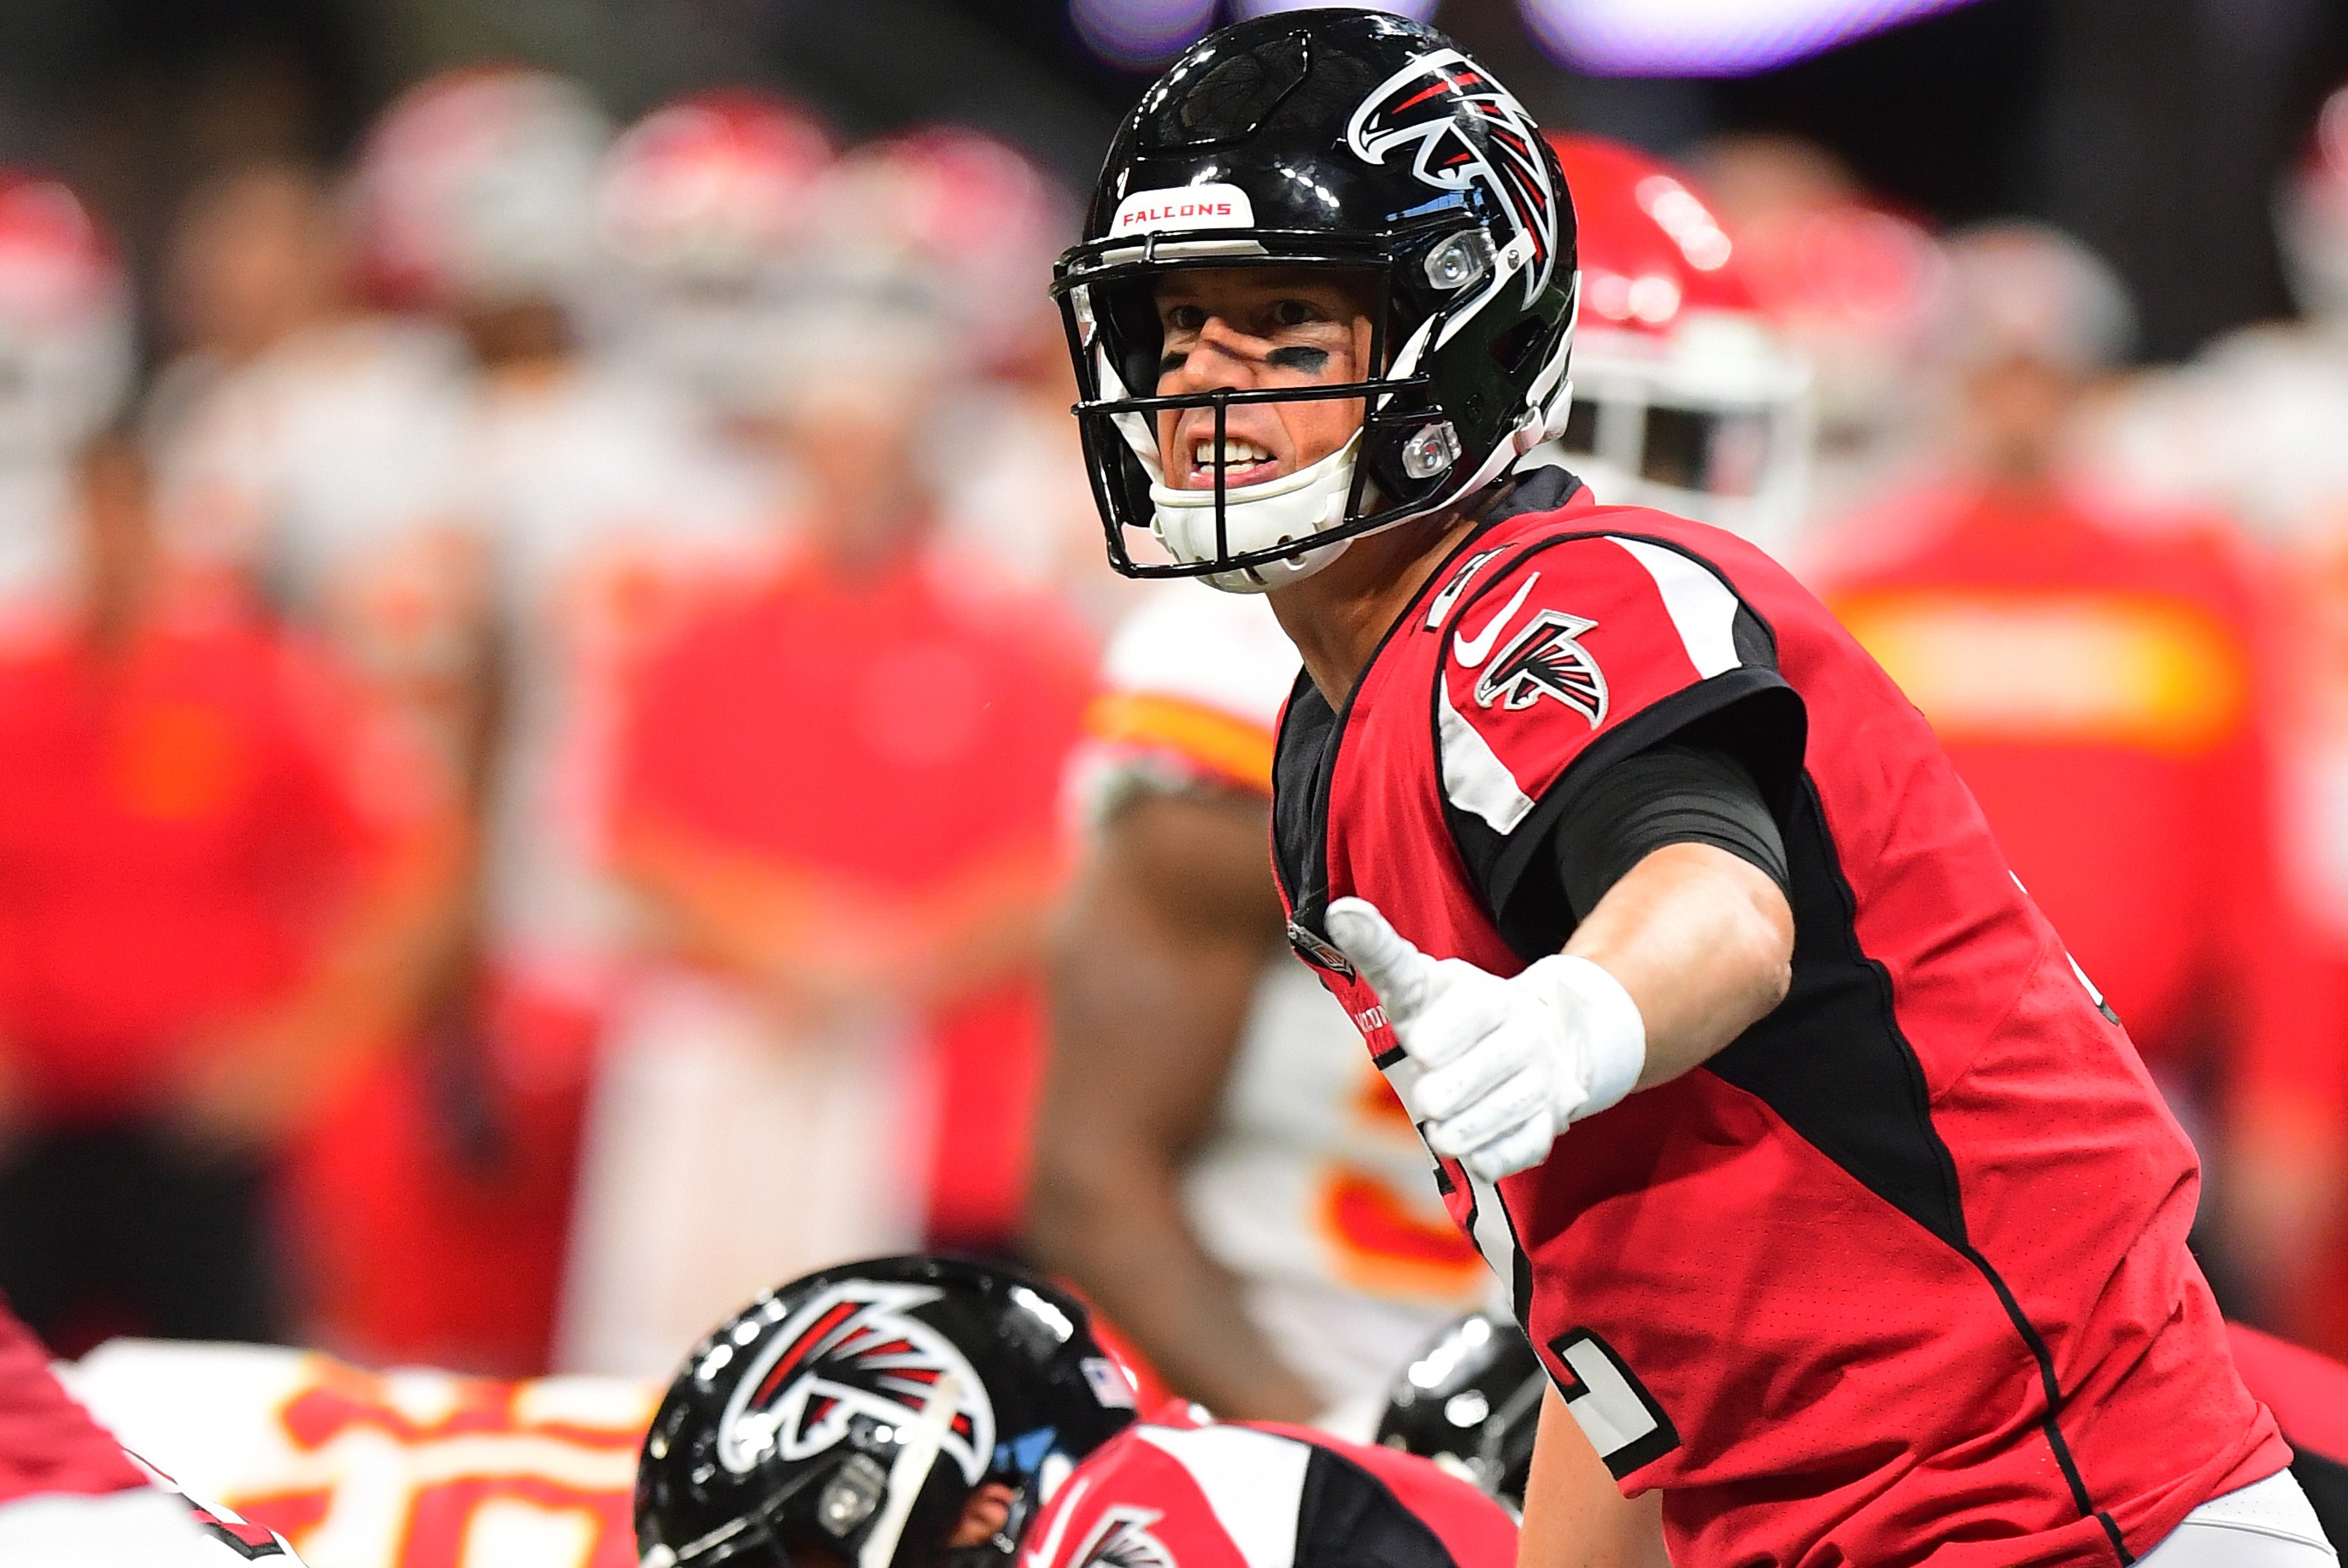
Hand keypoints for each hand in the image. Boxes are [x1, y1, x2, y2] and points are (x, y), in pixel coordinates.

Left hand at [1324, 897, 1644, 1182]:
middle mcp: (1522, 1034)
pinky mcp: (1548, 1121)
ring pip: (1499, 1115)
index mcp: (1487, 996)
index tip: (1417, 1046)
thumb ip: (1379, 951)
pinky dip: (1490, 1156)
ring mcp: (1541, 1078)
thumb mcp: (1416, 981)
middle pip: (1474, 1076)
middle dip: (1438, 1093)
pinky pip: (1521, 1149)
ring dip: (1458, 1131)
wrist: (1538, 1037)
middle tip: (1425, 1095)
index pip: (1471, 1010)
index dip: (1441, 1032)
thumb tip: (1341, 911)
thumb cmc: (1450, 1014)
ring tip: (1439, 1126)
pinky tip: (1473, 1150)